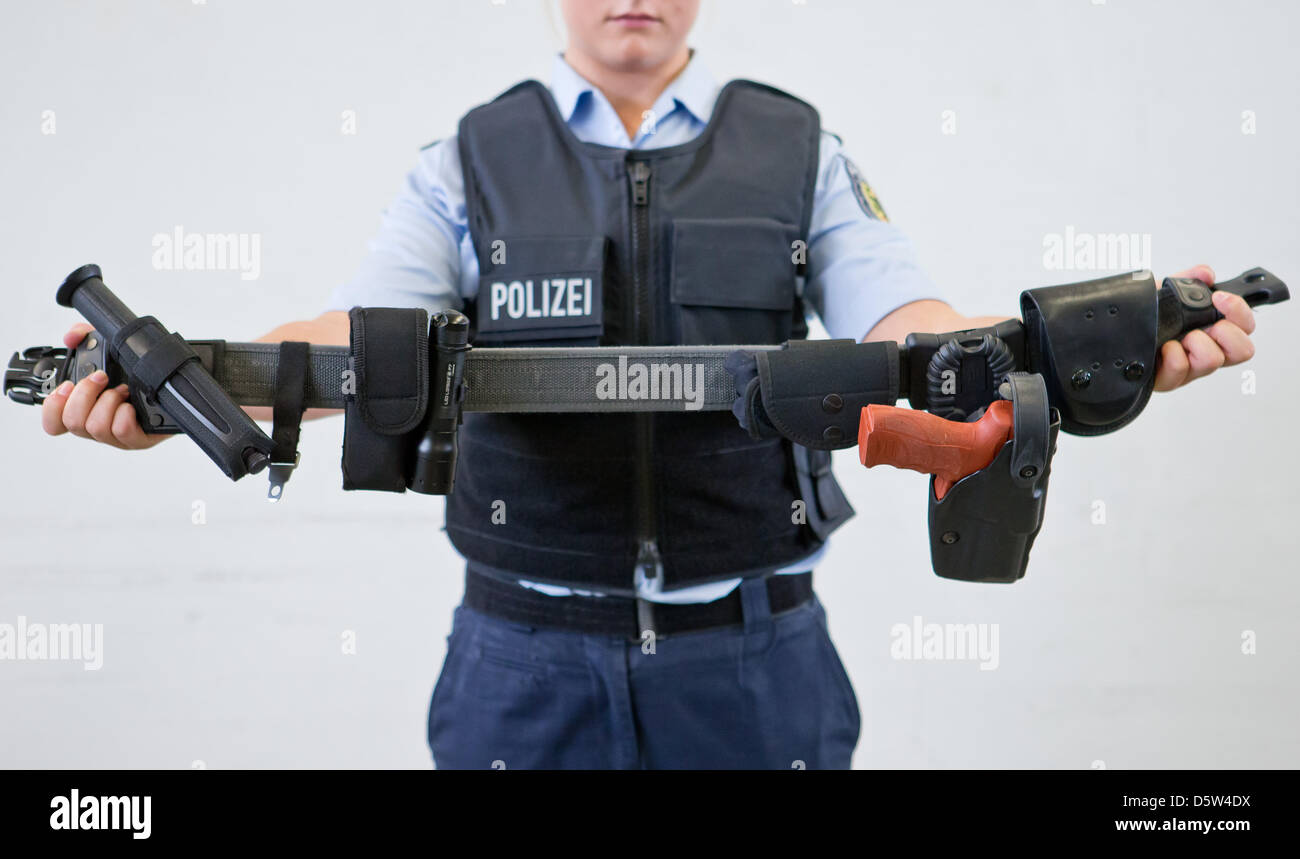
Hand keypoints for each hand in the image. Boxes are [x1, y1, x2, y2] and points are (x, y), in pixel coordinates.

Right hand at [40, 323, 167, 449]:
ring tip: (123, 390)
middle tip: (102, 378)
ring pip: (95, 427)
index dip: (53, 407)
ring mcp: (116, 436)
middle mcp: (96, 424)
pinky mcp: (138, 440)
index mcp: (84, 409)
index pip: (53, 423)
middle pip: (72, 422)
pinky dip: (125, 414)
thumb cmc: (136, 374)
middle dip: (85, 395)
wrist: (172, 386)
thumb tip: (72, 336)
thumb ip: (85, 336)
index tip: (67, 386)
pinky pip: (121, 431)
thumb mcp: (108, 349)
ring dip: (108, 402)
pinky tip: (132, 404)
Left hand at [1154, 264, 1255, 391]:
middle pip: (1243, 350)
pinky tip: (1163, 347)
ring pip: (1213, 361)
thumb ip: (1188, 280)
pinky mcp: (1169, 380)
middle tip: (1206, 325)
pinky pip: (1181, 369)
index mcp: (1213, 331)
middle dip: (1227, 333)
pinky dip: (1173, 355)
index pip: (1245, 326)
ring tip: (1181, 337)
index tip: (1219, 298)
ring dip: (1198, 343)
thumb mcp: (1166, 293)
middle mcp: (1206, 351)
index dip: (1240, 311)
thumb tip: (1206, 274)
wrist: (1115, 338)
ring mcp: (1190, 369)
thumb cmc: (1147, 320)